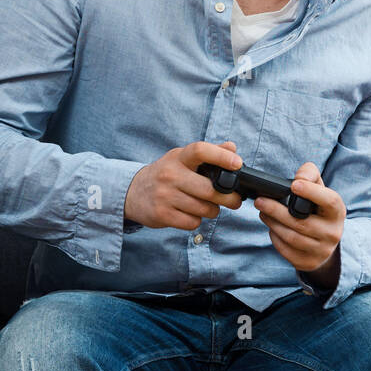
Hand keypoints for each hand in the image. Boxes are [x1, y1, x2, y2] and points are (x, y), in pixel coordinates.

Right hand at [124, 140, 243, 229]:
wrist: (133, 192)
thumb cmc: (167, 173)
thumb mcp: (183, 159)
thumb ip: (209, 153)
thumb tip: (232, 148)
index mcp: (179, 158)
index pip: (200, 151)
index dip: (221, 156)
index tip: (238, 163)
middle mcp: (170, 174)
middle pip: (209, 189)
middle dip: (229, 198)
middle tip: (235, 200)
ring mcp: (164, 195)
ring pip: (204, 209)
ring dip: (213, 210)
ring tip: (209, 206)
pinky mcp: (161, 214)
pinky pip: (193, 222)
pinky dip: (197, 220)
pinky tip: (192, 213)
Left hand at [254, 162, 345, 273]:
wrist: (325, 240)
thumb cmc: (318, 209)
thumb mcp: (319, 189)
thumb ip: (310, 175)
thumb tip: (300, 178)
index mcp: (338, 212)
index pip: (329, 201)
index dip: (312, 193)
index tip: (294, 185)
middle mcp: (333, 233)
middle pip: (303, 223)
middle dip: (277, 211)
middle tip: (260, 201)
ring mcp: (322, 250)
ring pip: (292, 237)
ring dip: (273, 223)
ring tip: (262, 212)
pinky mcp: (308, 262)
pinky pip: (287, 250)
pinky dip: (275, 237)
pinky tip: (272, 227)